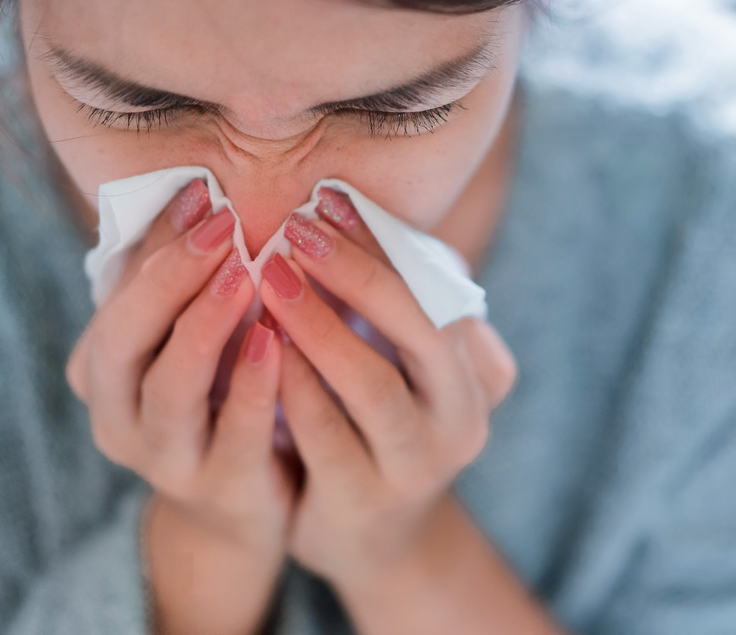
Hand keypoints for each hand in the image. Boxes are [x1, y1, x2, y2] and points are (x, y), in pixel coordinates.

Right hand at [65, 179, 295, 633]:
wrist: (238, 507)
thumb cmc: (216, 398)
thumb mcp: (189, 338)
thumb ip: (185, 278)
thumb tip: (199, 191)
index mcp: (103, 372)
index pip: (115, 299)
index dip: (157, 246)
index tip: (204, 194)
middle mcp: (119, 419)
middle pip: (125, 341)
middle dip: (171, 278)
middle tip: (223, 229)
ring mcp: (167, 462)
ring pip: (171, 390)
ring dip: (206, 326)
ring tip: (245, 275)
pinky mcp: (223, 491)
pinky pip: (236, 436)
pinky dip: (255, 385)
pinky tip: (278, 341)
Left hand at [258, 188, 517, 594]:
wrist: (372, 536)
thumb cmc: (381, 425)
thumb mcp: (406, 367)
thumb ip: (397, 304)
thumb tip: (348, 211)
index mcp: (479, 375)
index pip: (441, 292)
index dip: (387, 243)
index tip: (331, 199)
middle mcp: (463, 421)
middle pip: (422, 330)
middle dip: (358, 273)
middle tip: (298, 230)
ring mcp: (418, 469)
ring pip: (373, 386)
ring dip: (318, 323)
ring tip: (269, 274)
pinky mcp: (364, 505)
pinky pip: (324, 436)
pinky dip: (291, 383)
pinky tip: (256, 343)